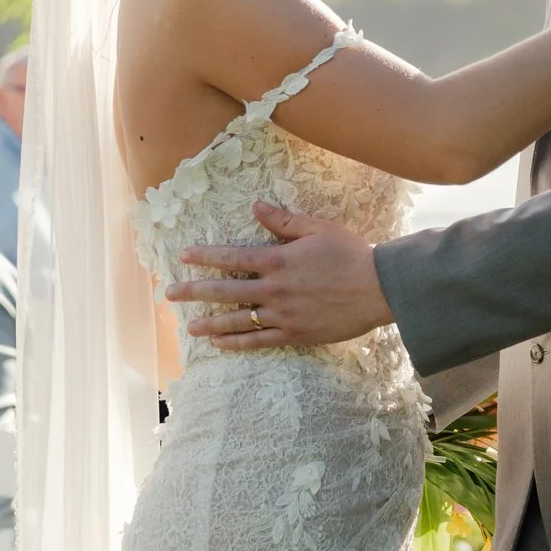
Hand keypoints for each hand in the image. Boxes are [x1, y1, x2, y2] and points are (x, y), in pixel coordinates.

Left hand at [164, 201, 393, 350]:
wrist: (379, 289)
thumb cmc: (351, 254)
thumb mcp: (318, 228)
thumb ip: (284, 221)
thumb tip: (255, 206)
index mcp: (278, 259)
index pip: (231, 256)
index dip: (204, 256)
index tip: (182, 256)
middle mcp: (274, 288)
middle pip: (225, 290)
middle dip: (194, 291)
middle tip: (170, 294)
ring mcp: (282, 314)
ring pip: (237, 320)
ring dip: (210, 323)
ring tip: (189, 327)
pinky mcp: (295, 334)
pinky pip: (258, 340)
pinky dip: (236, 343)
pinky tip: (219, 344)